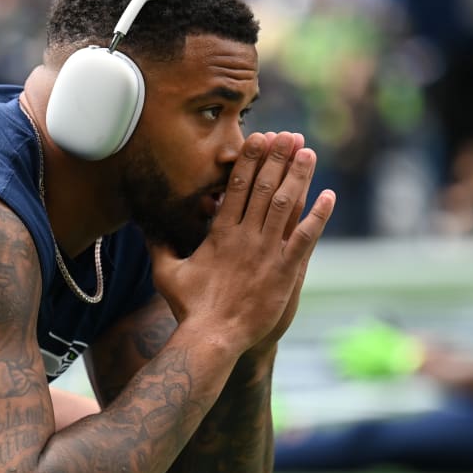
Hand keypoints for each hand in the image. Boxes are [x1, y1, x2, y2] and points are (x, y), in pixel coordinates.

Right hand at [149, 131, 334, 358]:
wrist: (212, 337)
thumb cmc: (189, 308)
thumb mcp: (166, 273)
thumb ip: (159, 245)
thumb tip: (143, 226)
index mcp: (220, 233)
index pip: (237, 187)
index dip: (251, 160)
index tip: (260, 138)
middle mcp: (245, 236)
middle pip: (264, 188)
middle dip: (277, 158)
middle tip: (289, 135)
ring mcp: (266, 252)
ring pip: (286, 205)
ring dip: (299, 177)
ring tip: (308, 153)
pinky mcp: (285, 272)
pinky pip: (305, 238)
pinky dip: (318, 217)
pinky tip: (329, 196)